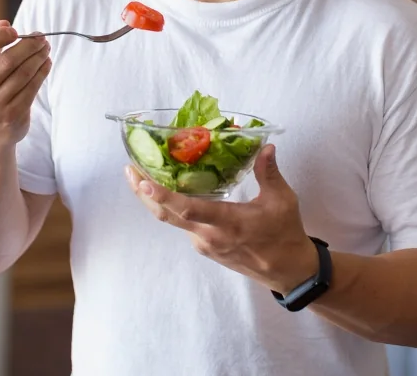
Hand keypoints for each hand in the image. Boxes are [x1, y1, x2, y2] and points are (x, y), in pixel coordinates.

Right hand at [0, 20, 50, 153]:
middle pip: (7, 61)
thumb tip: (4, 23)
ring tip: (46, 48)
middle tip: (41, 37)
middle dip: (28, 45)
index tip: (14, 30)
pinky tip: (46, 63)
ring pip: (23, 74)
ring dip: (39, 57)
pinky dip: (42, 72)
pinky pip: (32, 88)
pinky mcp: (13, 115)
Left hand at [126, 144, 319, 294]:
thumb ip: (269, 172)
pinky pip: (182, 225)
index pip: (188, 210)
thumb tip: (266, 146)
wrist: (288, 271)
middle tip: (129, 169)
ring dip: (155, 199)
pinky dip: (170, 207)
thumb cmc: (285, 234)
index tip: (143, 181)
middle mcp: (209, 236)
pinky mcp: (206, 247)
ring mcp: (205, 244)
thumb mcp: (282, 200)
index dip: (163, 196)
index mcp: (228, 224)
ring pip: (172, 221)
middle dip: (144, 193)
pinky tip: (168, 190)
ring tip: (141, 174)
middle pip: (167, 215)